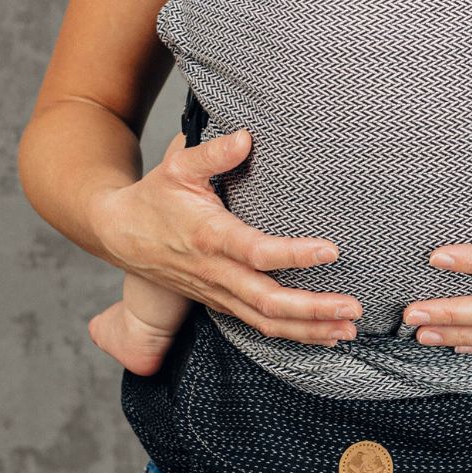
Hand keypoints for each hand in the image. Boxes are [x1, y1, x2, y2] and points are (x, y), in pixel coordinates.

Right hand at [90, 128, 362, 345]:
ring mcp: (218, 293)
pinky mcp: (220, 302)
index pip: (257, 253)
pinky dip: (292, 335)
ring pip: (265, 322)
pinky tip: (323, 335)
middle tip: (352, 308)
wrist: (119, 233)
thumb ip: (213, 152)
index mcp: (210, 237)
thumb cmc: (155, 196)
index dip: (294, 255)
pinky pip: (258, 325)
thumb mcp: (177, 165)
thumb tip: (247, 137)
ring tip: (348, 330)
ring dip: (309, 330)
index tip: (331, 250)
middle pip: (268, 302)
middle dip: (313, 309)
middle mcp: (216, 272)